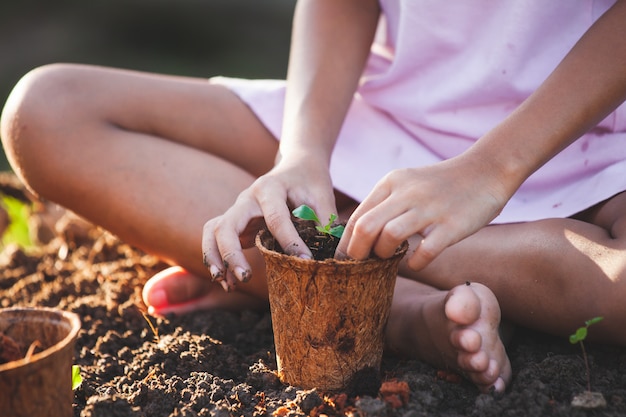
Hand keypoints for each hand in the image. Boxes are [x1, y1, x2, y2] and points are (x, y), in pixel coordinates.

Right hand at [202, 159, 336, 289]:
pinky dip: (216, 258)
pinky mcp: (235, 222)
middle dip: (232, 253)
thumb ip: (324, 222)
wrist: (296, 166)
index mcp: (270, 188)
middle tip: (246, 278)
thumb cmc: (310, 182)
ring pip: (214, 231)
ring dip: (215, 257)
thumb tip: (330, 255)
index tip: (305, 262)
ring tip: (227, 283)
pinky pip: (216, 239)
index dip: (290, 242)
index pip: (276, 218)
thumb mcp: (322, 196)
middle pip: (227, 225)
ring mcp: (237, 210)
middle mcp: (247, 198)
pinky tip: (227, 280)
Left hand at [336, 155, 510, 269]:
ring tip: (390, 259)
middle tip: (362, 267)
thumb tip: (359, 236)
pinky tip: (416, 262)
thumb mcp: (407, 184)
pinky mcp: (453, 224)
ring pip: (390, 236)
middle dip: (358, 253)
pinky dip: (416, 263)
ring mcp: (430, 208)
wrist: (487, 170)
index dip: (346, 244)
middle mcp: (407, 193)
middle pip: (366, 227)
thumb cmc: (441, 185)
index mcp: (391, 183)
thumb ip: (384, 204)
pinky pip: (425, 250)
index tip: (346, 261)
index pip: (356, 218)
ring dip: (384, 255)